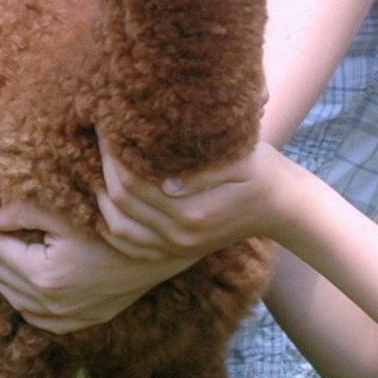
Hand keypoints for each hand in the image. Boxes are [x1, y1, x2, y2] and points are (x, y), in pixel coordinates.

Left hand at [0, 201, 193, 332]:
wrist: (162, 246)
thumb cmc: (112, 222)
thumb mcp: (64, 211)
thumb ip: (21, 212)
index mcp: (45, 277)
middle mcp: (55, 306)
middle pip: (2, 278)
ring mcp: (72, 317)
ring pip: (18, 303)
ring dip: (6, 277)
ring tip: (6, 250)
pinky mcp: (88, 320)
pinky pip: (43, 321)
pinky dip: (28, 303)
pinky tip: (28, 283)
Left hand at [95, 140, 288, 261]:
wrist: (282, 207)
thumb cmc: (262, 171)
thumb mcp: (242, 161)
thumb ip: (205, 173)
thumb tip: (166, 183)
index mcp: (194, 213)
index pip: (132, 182)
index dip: (112, 154)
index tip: (106, 125)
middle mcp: (180, 236)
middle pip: (120, 202)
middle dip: (102, 168)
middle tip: (97, 137)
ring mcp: (176, 247)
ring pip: (117, 227)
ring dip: (100, 196)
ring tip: (95, 165)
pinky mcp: (175, 251)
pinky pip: (130, 245)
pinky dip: (111, 224)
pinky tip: (106, 199)